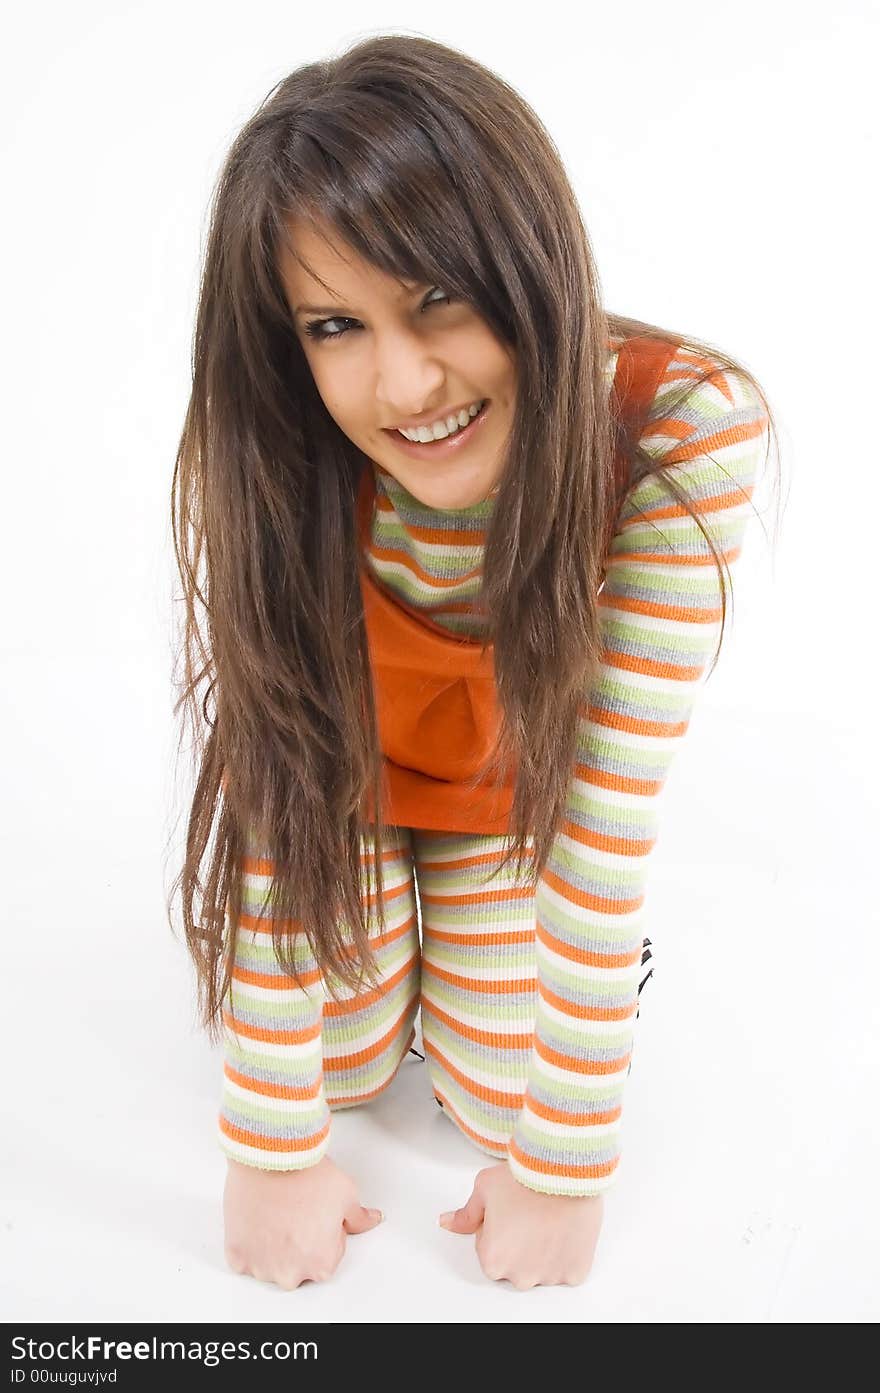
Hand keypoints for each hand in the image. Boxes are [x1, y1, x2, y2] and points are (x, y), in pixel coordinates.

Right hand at [223, 1155, 383, 1288]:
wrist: (273, 1155)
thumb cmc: (308, 1174)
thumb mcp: (346, 1193)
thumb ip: (359, 1217)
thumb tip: (371, 1219)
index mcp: (321, 1265)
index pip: (328, 1256)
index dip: (324, 1231)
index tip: (316, 1213)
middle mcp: (291, 1274)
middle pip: (298, 1265)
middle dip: (299, 1244)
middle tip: (296, 1212)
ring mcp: (261, 1266)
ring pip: (270, 1263)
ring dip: (273, 1245)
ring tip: (276, 1212)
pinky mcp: (237, 1254)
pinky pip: (244, 1257)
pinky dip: (249, 1242)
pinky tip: (258, 1218)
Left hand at [438, 1162, 602, 1289]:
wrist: (563, 1169)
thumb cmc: (524, 1177)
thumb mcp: (484, 1188)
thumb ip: (466, 1214)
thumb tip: (447, 1222)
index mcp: (492, 1260)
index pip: (489, 1252)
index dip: (498, 1230)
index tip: (509, 1213)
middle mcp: (519, 1276)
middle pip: (515, 1266)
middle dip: (520, 1246)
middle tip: (529, 1216)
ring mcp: (549, 1277)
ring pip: (542, 1270)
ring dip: (544, 1252)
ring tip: (549, 1220)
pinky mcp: (575, 1273)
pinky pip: (568, 1271)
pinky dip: (568, 1255)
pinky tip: (566, 1230)